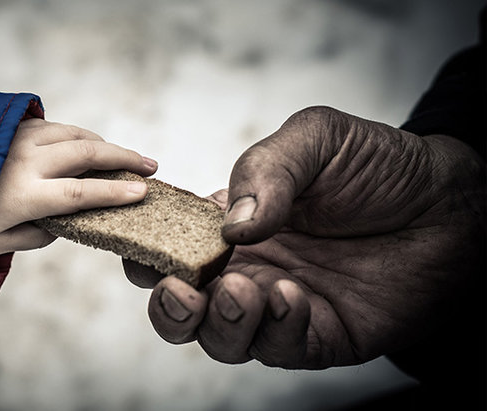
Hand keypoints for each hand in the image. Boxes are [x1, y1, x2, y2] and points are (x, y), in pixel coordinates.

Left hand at [0, 118, 157, 253]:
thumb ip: (34, 237)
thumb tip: (62, 225)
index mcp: (23, 195)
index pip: (81, 193)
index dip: (115, 193)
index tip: (144, 192)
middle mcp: (26, 161)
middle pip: (87, 153)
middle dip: (124, 158)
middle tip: (151, 165)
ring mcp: (20, 138)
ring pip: (74, 133)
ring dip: (104, 144)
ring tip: (123, 156)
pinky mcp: (14, 126)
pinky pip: (56, 127)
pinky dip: (78, 135)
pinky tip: (86, 145)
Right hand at [125, 106, 484, 367]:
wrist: (450, 203)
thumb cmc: (376, 166)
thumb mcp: (314, 140)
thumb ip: (264, 171)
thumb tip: (231, 226)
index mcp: (229, 225)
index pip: (168, 246)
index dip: (145, 249)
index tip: (138, 242)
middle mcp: (245, 269)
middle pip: (180, 308)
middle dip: (167, 307)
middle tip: (178, 289)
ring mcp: (278, 306)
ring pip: (221, 338)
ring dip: (220, 322)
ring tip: (243, 289)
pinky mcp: (317, 336)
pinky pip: (280, 348)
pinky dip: (275, 327)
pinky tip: (290, 296)